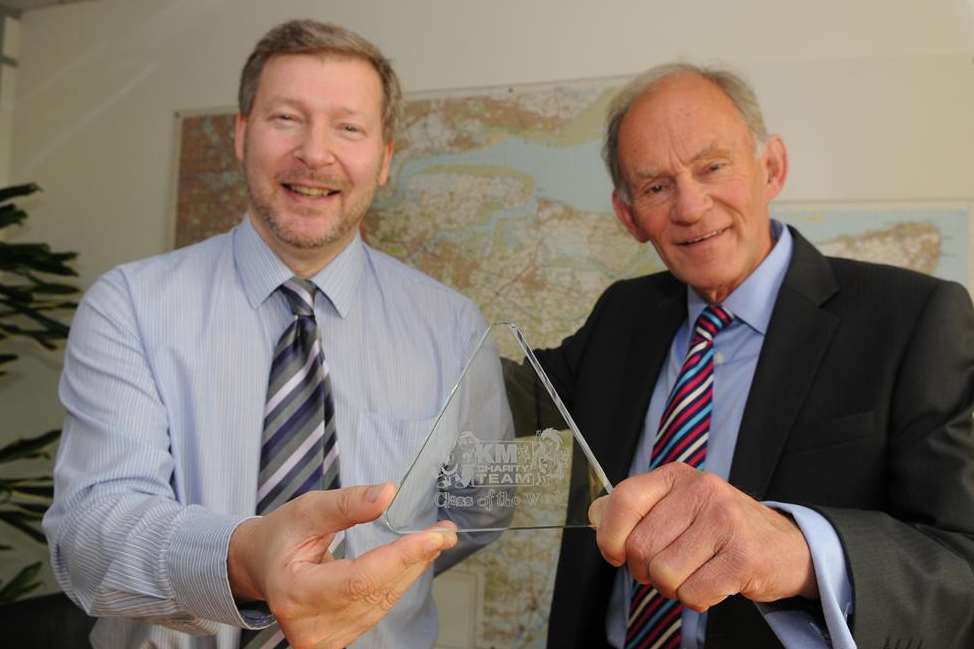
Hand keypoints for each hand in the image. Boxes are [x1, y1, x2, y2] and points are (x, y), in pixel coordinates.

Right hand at [228, 482, 456, 648]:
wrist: (261, 565)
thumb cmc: (281, 537)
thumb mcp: (308, 510)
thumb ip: (348, 504)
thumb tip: (387, 494)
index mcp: (295, 593)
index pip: (360, 579)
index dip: (401, 557)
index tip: (434, 537)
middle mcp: (310, 625)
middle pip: (377, 591)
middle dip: (415, 559)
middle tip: (444, 532)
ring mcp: (325, 639)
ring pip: (384, 601)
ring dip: (412, 569)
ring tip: (432, 541)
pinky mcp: (338, 639)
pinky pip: (379, 607)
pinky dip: (398, 581)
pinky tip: (412, 560)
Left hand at [589, 463, 816, 611]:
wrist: (786, 546)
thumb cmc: (722, 529)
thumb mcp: (678, 507)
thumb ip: (636, 509)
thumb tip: (595, 516)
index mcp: (678, 476)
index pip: (623, 499)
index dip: (610, 535)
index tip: (616, 553)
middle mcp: (701, 491)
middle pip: (641, 547)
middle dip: (646, 570)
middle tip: (668, 567)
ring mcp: (725, 521)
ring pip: (664, 574)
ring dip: (673, 587)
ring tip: (694, 573)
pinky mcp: (743, 556)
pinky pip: (694, 593)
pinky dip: (697, 598)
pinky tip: (714, 582)